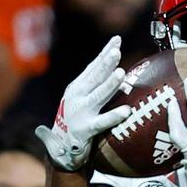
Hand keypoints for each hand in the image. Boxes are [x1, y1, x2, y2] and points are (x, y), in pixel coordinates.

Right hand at [35, 36, 131, 171]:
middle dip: (106, 63)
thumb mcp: (84, 99)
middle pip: (95, 77)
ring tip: (121, 73)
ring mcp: (80, 112)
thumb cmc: (77, 120)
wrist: (60, 147)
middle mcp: (77, 96)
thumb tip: (119, 71)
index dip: (105, 53)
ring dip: (109, 84)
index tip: (117, 40)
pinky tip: (126, 111)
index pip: (94, 66)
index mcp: (77, 87)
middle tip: (117, 51)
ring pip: (98, 95)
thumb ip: (98, 86)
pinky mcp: (85, 129)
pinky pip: (102, 122)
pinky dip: (114, 116)